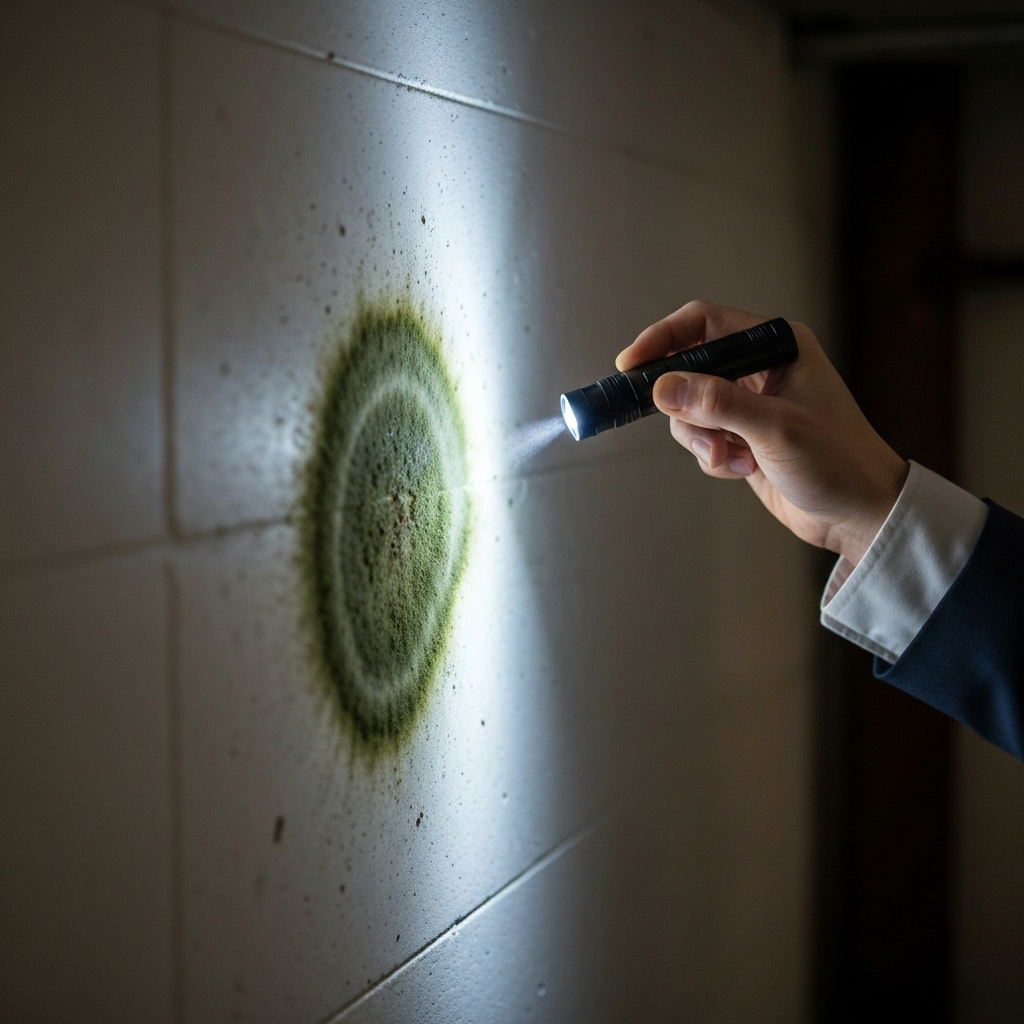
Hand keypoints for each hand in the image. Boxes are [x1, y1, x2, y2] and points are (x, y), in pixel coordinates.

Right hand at [616, 300, 907, 564]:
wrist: (861, 514)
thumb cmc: (840, 461)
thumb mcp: (775, 428)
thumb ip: (717, 403)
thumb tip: (662, 388)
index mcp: (779, 345)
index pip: (705, 324)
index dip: (664, 339)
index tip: (631, 366)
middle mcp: (762, 369)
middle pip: (690, 369)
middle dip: (684, 404)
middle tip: (679, 422)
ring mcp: (751, 405)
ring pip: (691, 410)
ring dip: (701, 439)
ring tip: (732, 458)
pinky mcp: (744, 438)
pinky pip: (703, 439)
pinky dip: (714, 457)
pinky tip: (744, 470)